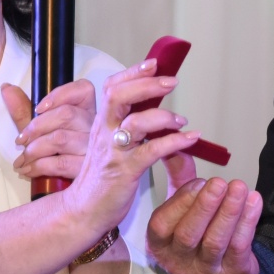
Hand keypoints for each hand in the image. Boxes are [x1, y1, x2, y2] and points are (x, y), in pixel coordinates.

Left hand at [3, 79, 93, 180]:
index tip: (38, 108)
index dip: (60, 95)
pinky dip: (38, 166)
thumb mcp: (41, 131)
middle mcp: (96, 127)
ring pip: (61, 139)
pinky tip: (27, 170)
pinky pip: (61, 163)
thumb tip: (5, 88)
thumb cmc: (59, 156)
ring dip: (34, 149)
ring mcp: (95, 149)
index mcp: (88, 111)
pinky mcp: (88, 170)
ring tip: (21, 160)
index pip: (84, 90)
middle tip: (20, 141)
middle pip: (66, 114)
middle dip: (36, 127)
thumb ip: (24, 109)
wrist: (77, 190)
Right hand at [59, 60, 199, 235]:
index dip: (132, 72)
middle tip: (172, 82)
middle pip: (119, 96)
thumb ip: (126, 124)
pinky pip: (151, 151)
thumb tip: (151, 107)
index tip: (154, 63)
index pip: (112, 87)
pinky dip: (174, 142)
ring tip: (181, 119)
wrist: (84, 210)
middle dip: (147, 85)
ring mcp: (113, 151)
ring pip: (135, 122)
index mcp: (102, 123)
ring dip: (163, 116)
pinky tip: (190, 139)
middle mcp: (104, 133)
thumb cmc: (101, 178)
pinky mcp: (124, 171)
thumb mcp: (110, 145)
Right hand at [146, 176, 261, 273]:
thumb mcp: (182, 209)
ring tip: (239, 188)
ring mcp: (205, 270)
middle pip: (188, 234)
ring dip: (229, 213)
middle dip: (205, 206)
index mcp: (159, 243)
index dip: (180, 203)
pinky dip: (247, 222)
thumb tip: (179, 145)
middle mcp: (178, 260)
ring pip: (215, 241)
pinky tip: (254, 202)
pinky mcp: (231, 273)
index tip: (199, 182)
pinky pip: (239, 247)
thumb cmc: (197, 236)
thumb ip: (180, 178)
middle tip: (219, 183)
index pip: (162, 225)